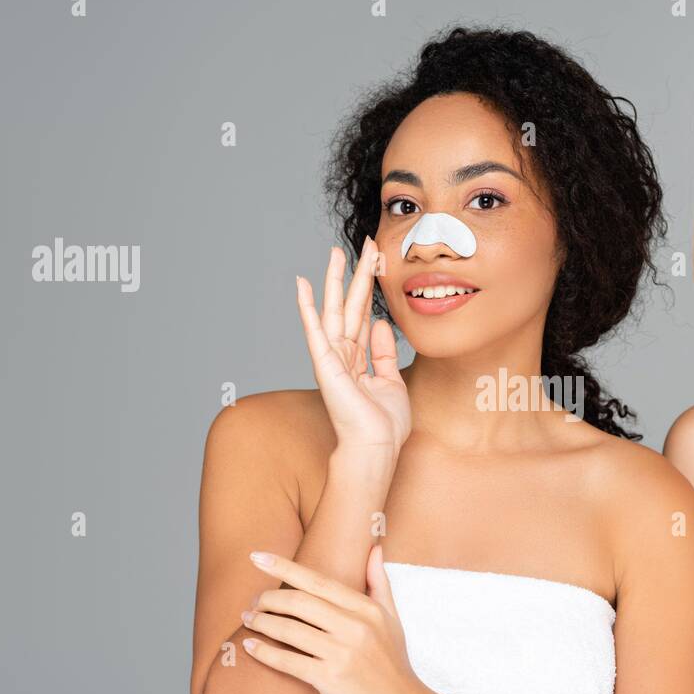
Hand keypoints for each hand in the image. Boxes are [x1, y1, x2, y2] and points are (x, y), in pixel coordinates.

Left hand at [241, 544, 433, 693]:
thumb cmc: (394, 663)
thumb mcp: (393, 618)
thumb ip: (379, 582)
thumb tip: (375, 548)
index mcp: (367, 609)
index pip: (318, 581)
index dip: (284, 567)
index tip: (257, 557)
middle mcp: (355, 627)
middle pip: (299, 602)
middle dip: (268, 599)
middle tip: (252, 601)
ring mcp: (342, 653)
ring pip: (290, 630)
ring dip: (261, 622)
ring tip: (247, 619)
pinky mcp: (330, 680)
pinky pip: (288, 661)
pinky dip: (265, 652)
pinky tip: (250, 647)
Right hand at [297, 237, 410, 459]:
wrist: (375, 448)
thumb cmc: (383, 424)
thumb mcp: (392, 381)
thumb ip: (384, 353)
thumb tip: (380, 325)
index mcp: (358, 358)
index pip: (364, 314)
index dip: (370, 288)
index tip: (376, 261)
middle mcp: (343, 354)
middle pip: (351, 306)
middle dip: (357, 275)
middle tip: (363, 245)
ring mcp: (332, 358)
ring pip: (335, 311)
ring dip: (335, 281)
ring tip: (335, 253)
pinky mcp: (325, 365)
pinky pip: (315, 331)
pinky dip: (307, 308)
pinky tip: (302, 285)